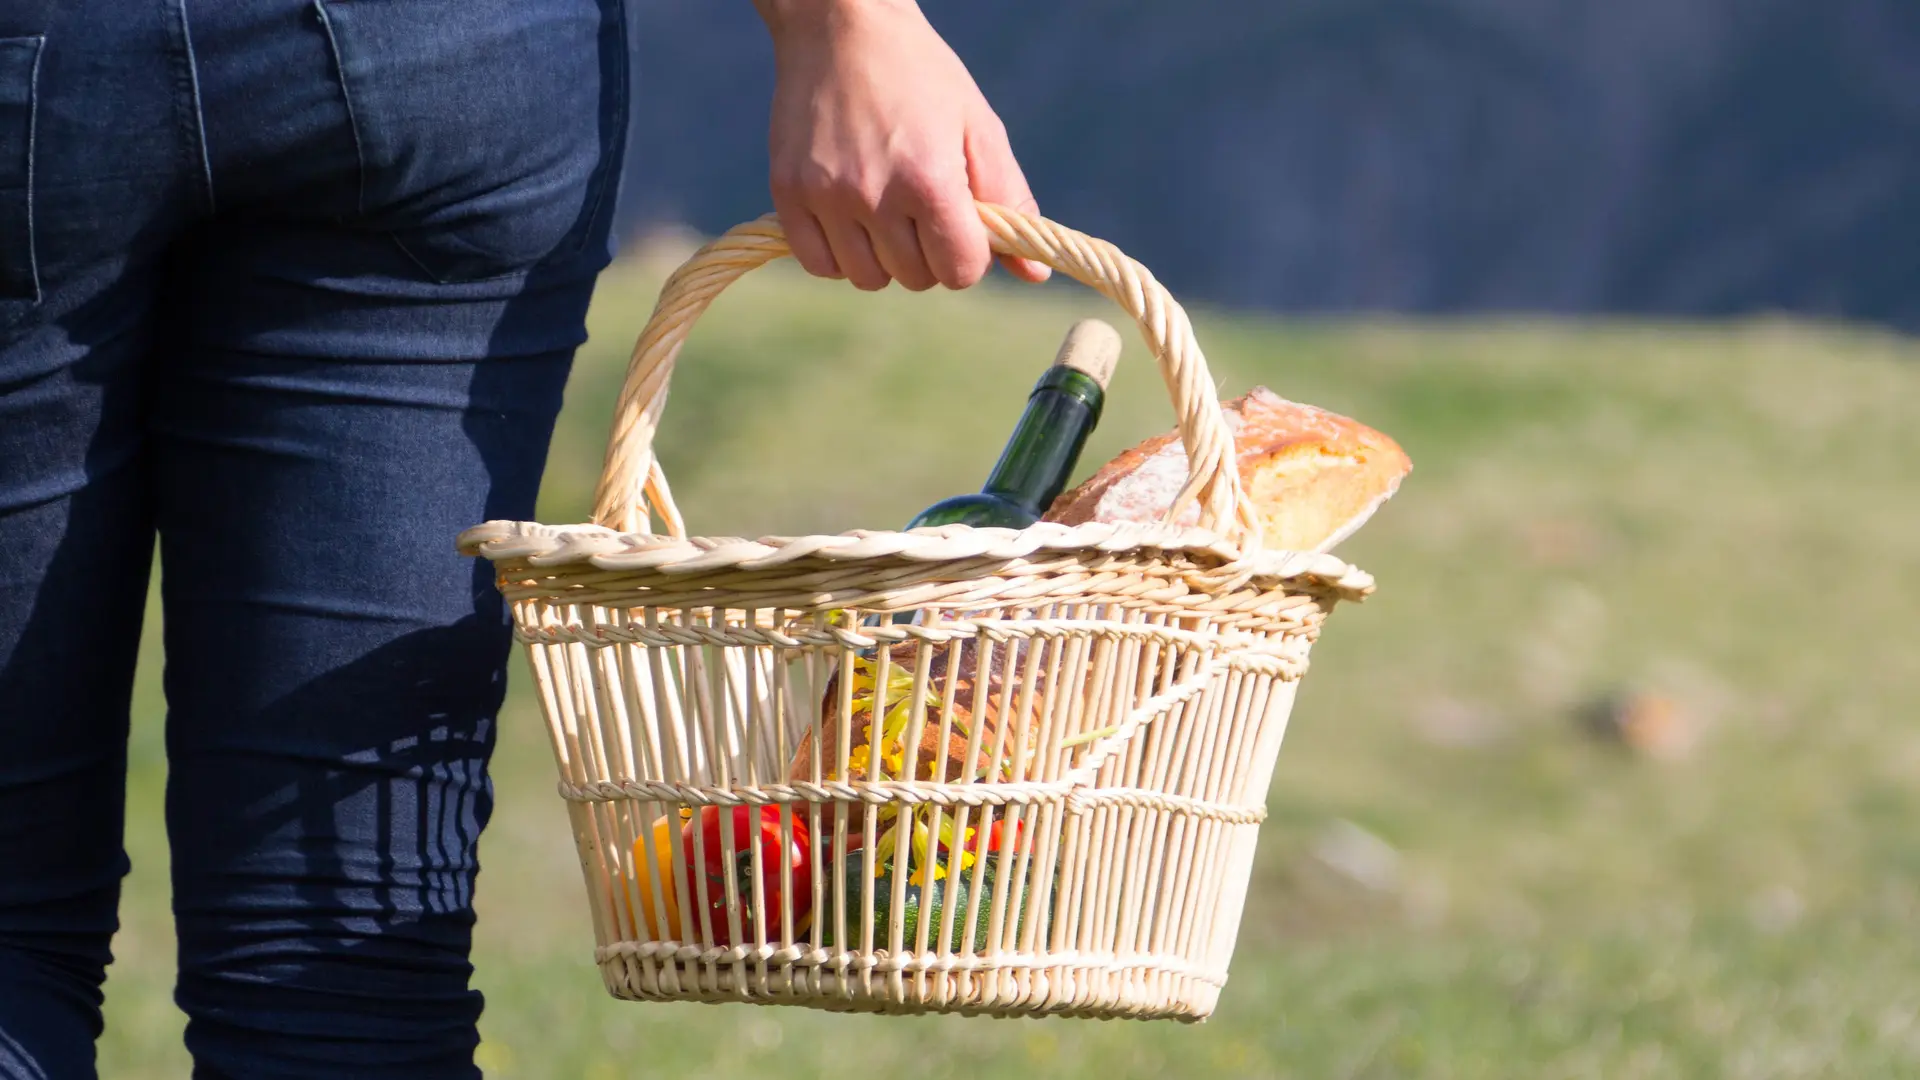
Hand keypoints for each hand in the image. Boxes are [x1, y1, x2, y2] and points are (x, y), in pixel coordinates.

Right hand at [755, 0, 1050, 290]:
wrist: (841, 25)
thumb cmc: (921, 75)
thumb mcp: (979, 127)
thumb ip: (1009, 200)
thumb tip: (1034, 275)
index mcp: (929, 180)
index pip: (960, 270)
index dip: (969, 253)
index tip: (961, 223)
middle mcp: (874, 195)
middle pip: (916, 278)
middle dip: (930, 253)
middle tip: (922, 208)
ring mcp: (826, 197)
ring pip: (868, 278)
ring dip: (885, 258)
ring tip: (886, 210)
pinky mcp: (788, 193)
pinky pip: (820, 264)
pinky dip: (839, 255)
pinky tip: (851, 220)